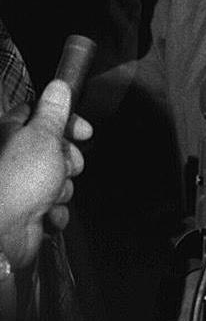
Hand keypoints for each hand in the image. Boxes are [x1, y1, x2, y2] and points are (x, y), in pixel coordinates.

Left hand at [0, 80, 89, 269]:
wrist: (1, 234)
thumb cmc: (15, 184)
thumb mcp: (42, 136)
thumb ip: (53, 111)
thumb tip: (59, 86)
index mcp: (11, 133)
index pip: (43, 115)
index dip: (67, 121)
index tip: (84, 130)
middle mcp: (13, 158)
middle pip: (56, 149)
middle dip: (68, 160)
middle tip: (63, 166)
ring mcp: (20, 186)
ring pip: (59, 179)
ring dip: (62, 189)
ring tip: (49, 195)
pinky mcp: (27, 211)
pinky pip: (54, 206)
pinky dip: (55, 211)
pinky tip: (46, 213)